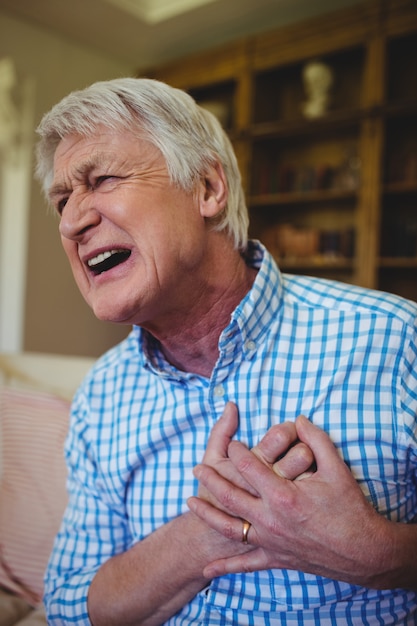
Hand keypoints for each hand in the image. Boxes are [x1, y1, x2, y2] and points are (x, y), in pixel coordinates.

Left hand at [189, 415, 393, 587]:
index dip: (237, 451)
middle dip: (211, 480)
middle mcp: (271, 519)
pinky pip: (245, 564)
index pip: (249, 466)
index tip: (232, 443)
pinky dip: (225, 566)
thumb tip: (299, 418)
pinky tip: (206, 570)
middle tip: (196, 468)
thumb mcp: (336, 468)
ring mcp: (270, 541)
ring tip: (189, 502)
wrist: (364, 551)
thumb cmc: (350, 508)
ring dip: (207, 514)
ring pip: (229, 528)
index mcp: (283, 494)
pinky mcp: (275, 558)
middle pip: (230, 495)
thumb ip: (316, 439)